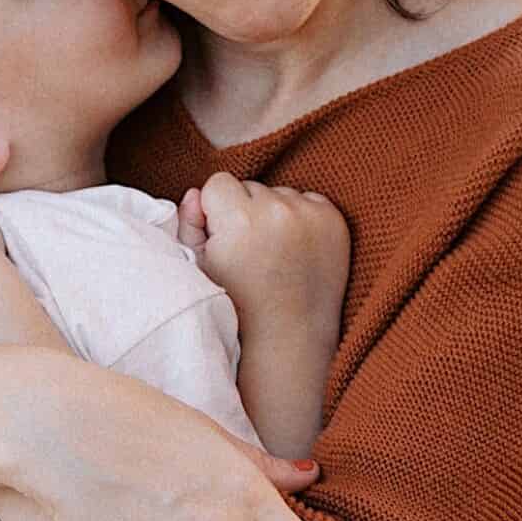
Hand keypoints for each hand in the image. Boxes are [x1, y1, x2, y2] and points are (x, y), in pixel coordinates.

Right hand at [187, 174, 349, 359]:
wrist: (290, 338)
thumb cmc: (237, 307)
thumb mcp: (199, 268)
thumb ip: (188, 224)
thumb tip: (195, 193)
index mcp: (239, 219)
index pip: (218, 182)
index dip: (214, 211)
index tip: (223, 241)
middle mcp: (277, 210)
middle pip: (250, 187)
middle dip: (245, 211)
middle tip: (250, 253)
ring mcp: (310, 215)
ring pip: (280, 193)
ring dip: (274, 214)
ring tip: (274, 254)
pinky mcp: (333, 221)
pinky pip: (309, 201)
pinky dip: (302, 219)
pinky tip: (296, 251)